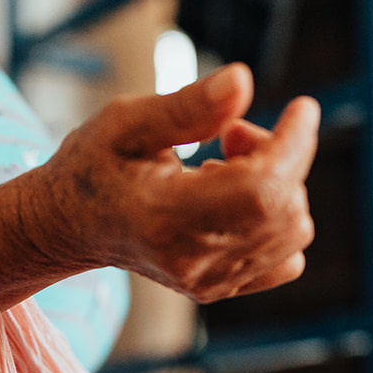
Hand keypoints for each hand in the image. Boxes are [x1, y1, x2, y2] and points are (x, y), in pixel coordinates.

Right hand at [0, 64, 317, 307]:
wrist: (70, 226)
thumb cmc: (94, 166)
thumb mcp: (127, 122)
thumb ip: (187, 105)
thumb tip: (243, 83)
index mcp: (164, 215)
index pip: (260, 190)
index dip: (293, 145)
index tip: (302, 108)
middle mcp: (191, 258)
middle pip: (284, 210)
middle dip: (282, 157)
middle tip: (230, 135)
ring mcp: (207, 281)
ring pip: (293, 233)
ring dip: (280, 187)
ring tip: (226, 167)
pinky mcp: (219, 289)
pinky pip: (286, 261)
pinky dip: (279, 222)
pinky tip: (238, 202)